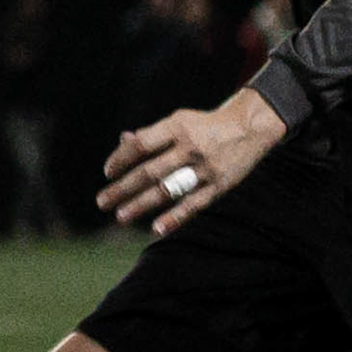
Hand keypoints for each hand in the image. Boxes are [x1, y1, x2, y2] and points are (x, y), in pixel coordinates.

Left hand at [97, 89, 286, 235]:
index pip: (141, 144)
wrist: (250, 126)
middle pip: (149, 171)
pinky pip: (194, 204)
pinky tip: (156, 229)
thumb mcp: (180, 122)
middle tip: (101, 202)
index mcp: (177, 127)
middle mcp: (190, 147)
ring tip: (121, 216)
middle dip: (123, 188)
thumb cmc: (205, 126)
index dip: (120, 158)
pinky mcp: (219, 185)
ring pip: (168, 190)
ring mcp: (205, 168)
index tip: (107, 172)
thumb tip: (122, 142)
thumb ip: (152, 134)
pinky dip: (175, 218)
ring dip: (142, 204)